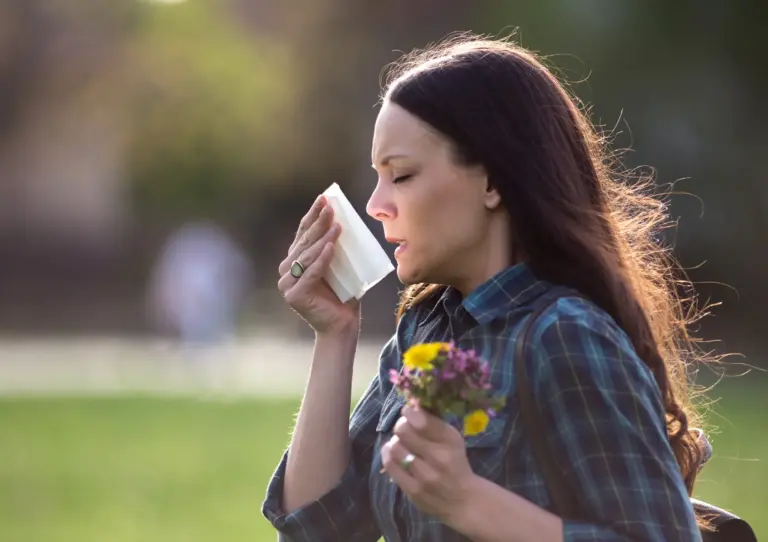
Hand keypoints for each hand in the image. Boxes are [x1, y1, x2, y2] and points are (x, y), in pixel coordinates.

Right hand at [278, 195, 359, 334]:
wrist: (342, 326)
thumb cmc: (343, 296)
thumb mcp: (340, 266)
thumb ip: (335, 249)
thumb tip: (343, 221)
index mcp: (294, 261)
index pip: (303, 234)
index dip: (313, 215)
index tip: (324, 198)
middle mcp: (286, 271)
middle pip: (304, 242)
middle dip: (318, 222)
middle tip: (330, 206)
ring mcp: (287, 284)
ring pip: (307, 256)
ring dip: (322, 238)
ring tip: (336, 226)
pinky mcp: (294, 296)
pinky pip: (311, 272)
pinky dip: (321, 259)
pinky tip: (330, 246)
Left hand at [381, 404, 475, 522]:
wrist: (462, 500)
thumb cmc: (455, 462)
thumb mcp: (453, 439)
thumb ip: (433, 422)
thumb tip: (411, 404)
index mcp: (451, 441)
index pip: (421, 420)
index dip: (409, 412)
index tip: (409, 411)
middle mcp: (439, 458)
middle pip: (404, 431)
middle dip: (401, 425)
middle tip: (404, 427)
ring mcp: (425, 476)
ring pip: (395, 447)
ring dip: (395, 440)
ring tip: (401, 442)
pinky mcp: (413, 491)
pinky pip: (391, 465)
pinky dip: (388, 453)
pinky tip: (393, 451)